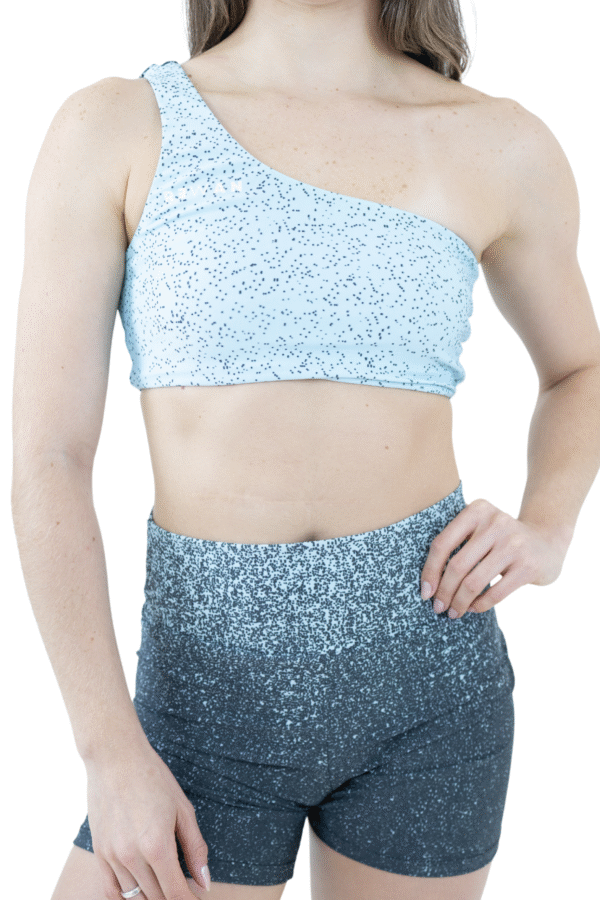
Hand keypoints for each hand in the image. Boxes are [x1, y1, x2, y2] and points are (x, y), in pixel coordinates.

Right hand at [85, 738, 210, 898]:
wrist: (115, 758)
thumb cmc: (154, 779)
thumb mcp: (183, 809)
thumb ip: (195, 849)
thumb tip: (204, 882)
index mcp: (157, 846)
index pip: (176, 893)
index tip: (198, 898)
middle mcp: (132, 857)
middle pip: (157, 898)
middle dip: (174, 897)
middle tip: (187, 887)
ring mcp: (112, 857)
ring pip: (135, 897)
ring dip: (153, 897)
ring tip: (167, 884)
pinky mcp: (99, 852)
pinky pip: (111, 890)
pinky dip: (127, 897)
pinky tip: (141, 890)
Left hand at [420, 497, 569, 618]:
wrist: (547, 541)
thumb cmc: (501, 540)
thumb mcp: (481, 528)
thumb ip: (457, 543)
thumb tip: (428, 584)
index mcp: (477, 510)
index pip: (442, 544)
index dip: (430, 571)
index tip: (425, 592)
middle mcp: (495, 523)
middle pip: (457, 565)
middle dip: (444, 592)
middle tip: (438, 607)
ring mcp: (513, 544)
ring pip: (474, 582)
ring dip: (459, 603)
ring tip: (454, 612)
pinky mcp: (528, 566)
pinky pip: (495, 593)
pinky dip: (479, 605)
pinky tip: (473, 608)